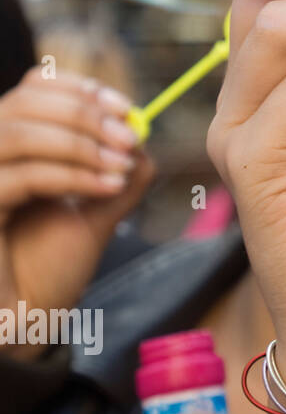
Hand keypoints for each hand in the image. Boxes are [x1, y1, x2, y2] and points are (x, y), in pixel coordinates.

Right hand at [0, 68, 154, 347]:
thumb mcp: (95, 213)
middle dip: (87, 114)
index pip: (33, 89)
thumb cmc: (48, 270)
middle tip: (131, 137)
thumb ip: (119, 176)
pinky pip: (21, 176)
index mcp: (10, 148)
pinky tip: (109, 187)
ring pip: (19, 133)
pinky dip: (71, 174)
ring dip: (81, 144)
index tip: (128, 110)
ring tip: (120, 167)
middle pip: (24, 102)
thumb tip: (144, 139)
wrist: (22, 324)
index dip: (80, 91)